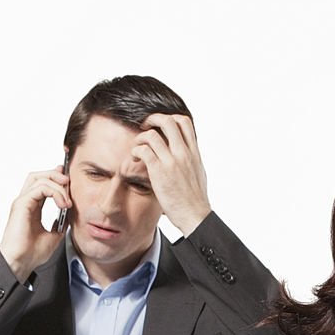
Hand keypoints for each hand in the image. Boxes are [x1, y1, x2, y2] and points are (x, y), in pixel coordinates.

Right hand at [0, 167, 70, 280]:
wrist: (21, 262)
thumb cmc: (31, 253)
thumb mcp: (54, 236)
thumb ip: (60, 223)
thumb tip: (69, 216)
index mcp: (32, 207)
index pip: (42, 184)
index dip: (55, 178)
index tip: (69, 181)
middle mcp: (26, 202)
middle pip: (38, 176)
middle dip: (56, 175)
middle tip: (69, 183)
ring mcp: (22, 202)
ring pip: (39, 178)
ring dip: (57, 185)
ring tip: (67, 201)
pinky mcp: (22, 204)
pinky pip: (40, 188)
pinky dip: (54, 192)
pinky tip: (63, 204)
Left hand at [131, 113, 210, 235]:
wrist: (195, 216)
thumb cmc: (196, 200)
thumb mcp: (199, 174)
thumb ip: (191, 160)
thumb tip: (187, 153)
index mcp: (194, 153)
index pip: (184, 122)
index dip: (170, 118)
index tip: (161, 125)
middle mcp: (183, 153)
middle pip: (167, 121)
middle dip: (152, 119)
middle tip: (145, 127)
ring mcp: (171, 162)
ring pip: (151, 135)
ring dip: (140, 138)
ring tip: (138, 147)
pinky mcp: (159, 172)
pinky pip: (143, 151)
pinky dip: (136, 151)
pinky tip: (135, 159)